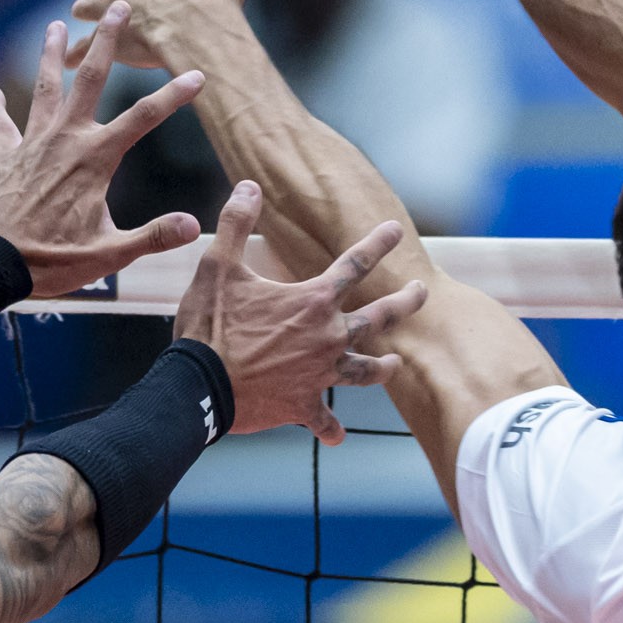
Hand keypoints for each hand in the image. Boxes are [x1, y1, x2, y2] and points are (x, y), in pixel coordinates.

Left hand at [0, 5, 203, 297]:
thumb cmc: (53, 261)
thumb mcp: (111, 254)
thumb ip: (153, 236)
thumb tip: (194, 225)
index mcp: (95, 159)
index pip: (144, 118)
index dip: (173, 95)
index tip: (196, 75)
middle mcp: (65, 140)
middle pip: (90, 78)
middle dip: (107, 40)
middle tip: (118, 6)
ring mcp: (32, 144)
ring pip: (45, 88)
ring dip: (52, 55)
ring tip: (58, 26)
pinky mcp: (5, 157)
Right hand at [175, 180, 427, 443]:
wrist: (200, 386)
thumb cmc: (209, 326)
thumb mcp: (217, 266)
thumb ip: (236, 223)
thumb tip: (249, 185)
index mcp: (313, 301)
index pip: (355, 263)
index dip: (377, 243)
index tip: (396, 229)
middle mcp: (327, 337)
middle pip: (379, 318)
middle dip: (405, 302)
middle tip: (422, 292)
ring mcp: (320, 374)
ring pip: (365, 371)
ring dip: (383, 367)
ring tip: (395, 363)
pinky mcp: (303, 406)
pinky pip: (324, 420)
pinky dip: (331, 428)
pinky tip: (337, 436)